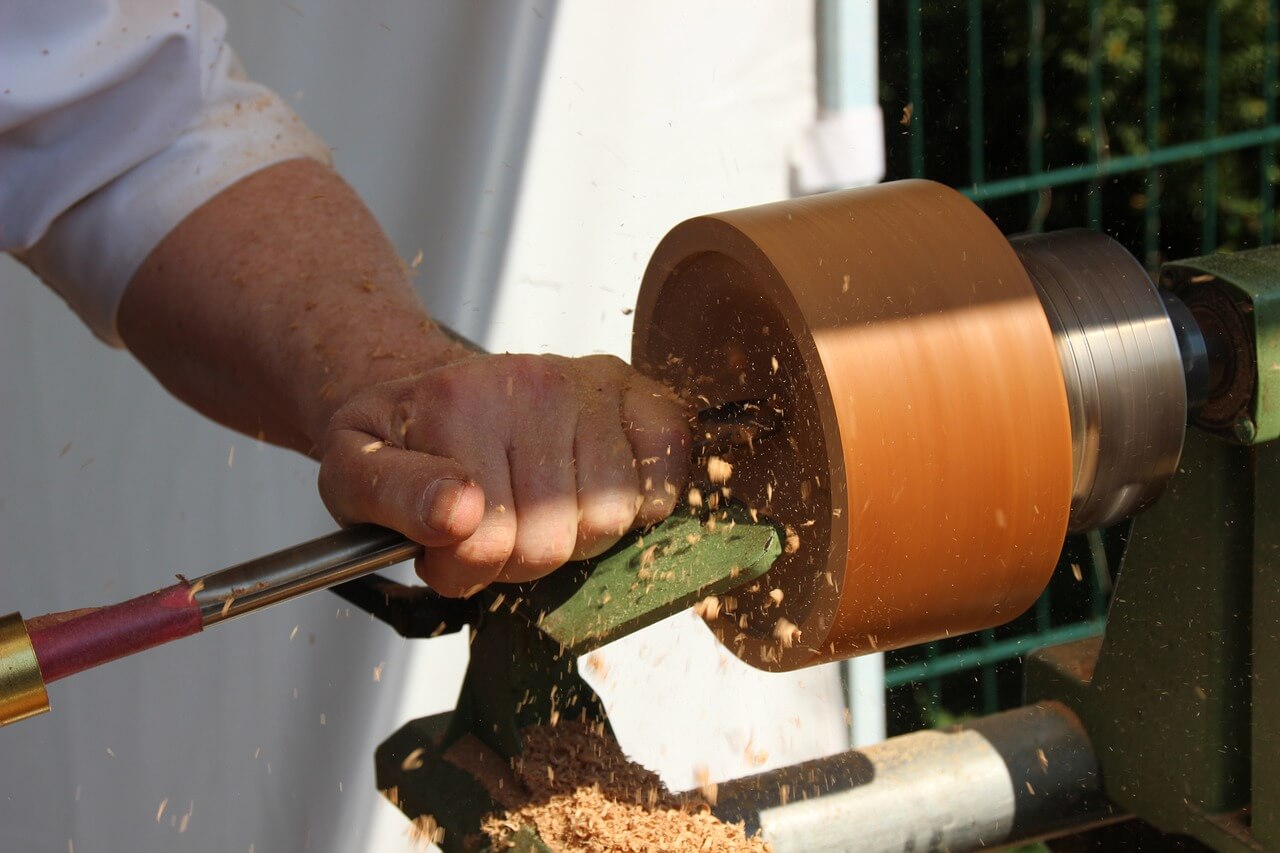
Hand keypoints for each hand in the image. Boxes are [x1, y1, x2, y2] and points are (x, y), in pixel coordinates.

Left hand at [317, 353, 690, 596]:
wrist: (445, 394)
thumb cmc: (404, 443)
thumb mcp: (352, 471)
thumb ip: (390, 495)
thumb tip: (459, 512)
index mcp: (456, 403)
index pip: (485, 543)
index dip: (464, 569)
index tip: (445, 548)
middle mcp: (532, 382)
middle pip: (552, 539)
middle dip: (519, 558)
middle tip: (495, 527)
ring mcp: (592, 386)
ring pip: (610, 518)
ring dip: (576, 536)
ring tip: (542, 507)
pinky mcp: (641, 396)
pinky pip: (665, 480)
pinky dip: (638, 505)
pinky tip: (594, 490)